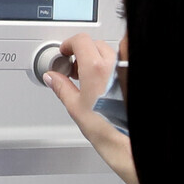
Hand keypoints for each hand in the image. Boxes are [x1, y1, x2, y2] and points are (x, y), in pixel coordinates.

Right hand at [43, 31, 139, 183]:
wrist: (125, 143)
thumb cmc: (105, 129)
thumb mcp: (75, 107)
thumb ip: (61, 87)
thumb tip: (52, 77)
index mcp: (96, 68)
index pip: (81, 40)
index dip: (69, 44)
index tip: (64, 52)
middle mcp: (113, 65)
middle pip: (94, 44)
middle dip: (81, 52)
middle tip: (73, 67)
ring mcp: (124, 71)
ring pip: (108, 53)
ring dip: (95, 59)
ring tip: (86, 77)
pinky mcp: (131, 79)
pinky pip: (118, 65)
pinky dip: (108, 68)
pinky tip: (101, 83)